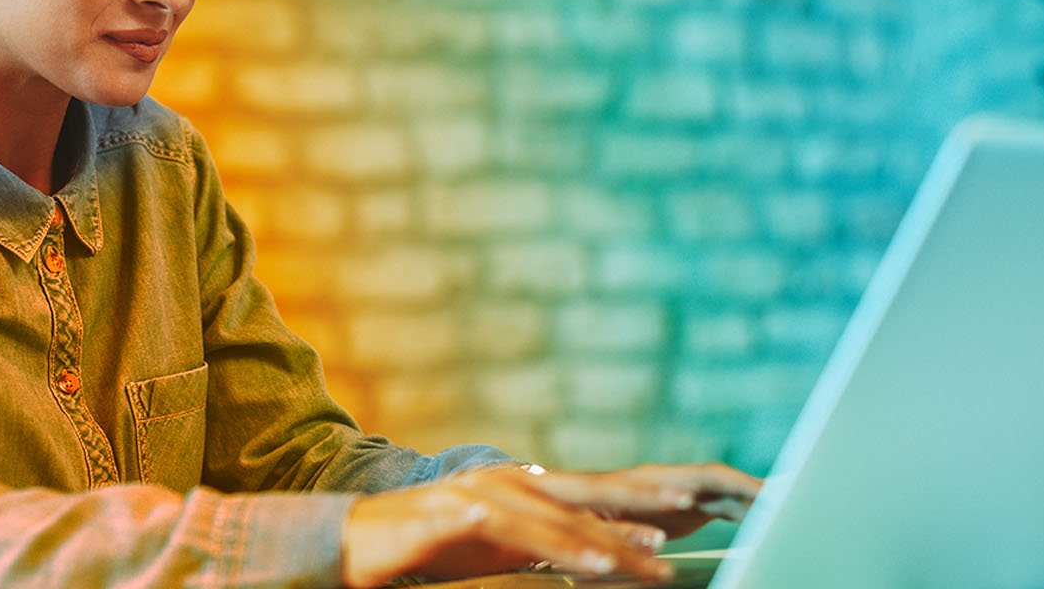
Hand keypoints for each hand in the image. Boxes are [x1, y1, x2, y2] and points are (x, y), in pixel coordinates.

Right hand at [339, 461, 760, 587]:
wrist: (353, 541)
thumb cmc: (423, 549)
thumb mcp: (493, 547)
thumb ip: (539, 546)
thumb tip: (590, 558)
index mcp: (517, 485)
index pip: (587, 496)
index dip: (634, 503)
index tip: (684, 514)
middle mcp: (507, 479)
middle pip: (587, 495)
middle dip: (640, 503)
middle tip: (691, 510)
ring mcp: (485, 492)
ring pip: (564, 519)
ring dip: (613, 541)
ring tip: (655, 561)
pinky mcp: (464, 513)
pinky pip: (527, 535)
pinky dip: (566, 549)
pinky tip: (597, 564)